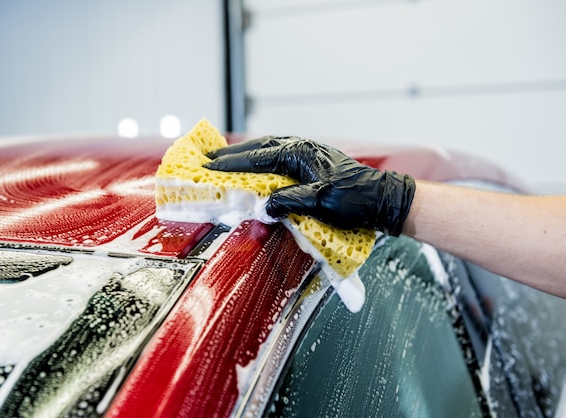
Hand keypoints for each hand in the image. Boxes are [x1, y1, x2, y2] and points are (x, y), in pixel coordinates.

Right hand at [204, 136, 414, 235]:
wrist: (381, 197)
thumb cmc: (355, 199)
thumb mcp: (321, 202)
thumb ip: (290, 201)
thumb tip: (264, 206)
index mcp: (299, 154)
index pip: (257, 158)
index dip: (231, 164)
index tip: (208, 166)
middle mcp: (300, 148)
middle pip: (258, 147)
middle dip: (233, 154)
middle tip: (208, 159)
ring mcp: (306, 153)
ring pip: (267, 149)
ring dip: (246, 155)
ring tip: (225, 160)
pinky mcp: (311, 162)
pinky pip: (277, 156)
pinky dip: (261, 159)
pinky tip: (256, 166)